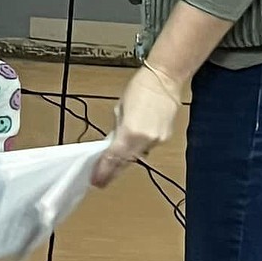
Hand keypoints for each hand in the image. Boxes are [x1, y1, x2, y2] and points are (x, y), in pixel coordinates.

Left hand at [91, 64, 181, 189]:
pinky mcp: (165, 137)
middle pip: (126, 162)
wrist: (165, 79)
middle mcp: (144, 140)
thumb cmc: (139, 88)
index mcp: (129, 132)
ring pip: (138, 156)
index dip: (104, 171)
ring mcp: (157, 140)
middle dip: (113, 171)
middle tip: (102, 180)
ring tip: (115, 163)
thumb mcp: (120, 109)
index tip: (96, 180)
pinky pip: (148, 147)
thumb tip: (113, 145)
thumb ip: (116, 130)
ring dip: (126, 158)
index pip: (113, 158)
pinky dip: (139, 147)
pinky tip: (134, 144)